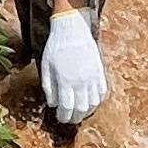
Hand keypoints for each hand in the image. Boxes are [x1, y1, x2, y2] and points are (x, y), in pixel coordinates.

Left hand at [40, 10, 107, 126]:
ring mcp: (93, 77)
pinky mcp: (100, 72)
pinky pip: (102, 93)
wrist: (72, 28)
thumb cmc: (55, 47)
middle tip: (69, 119)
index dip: (63, 116)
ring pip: (93, 103)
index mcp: (65, 80)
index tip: (60, 118)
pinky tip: (90, 103)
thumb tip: (53, 104)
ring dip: (86, 112)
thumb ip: (48, 87)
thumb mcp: (45, 66)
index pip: (66, 107)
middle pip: (81, 109)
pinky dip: (96, 102)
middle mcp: (81, 81)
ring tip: (79, 113)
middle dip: (74, 117)